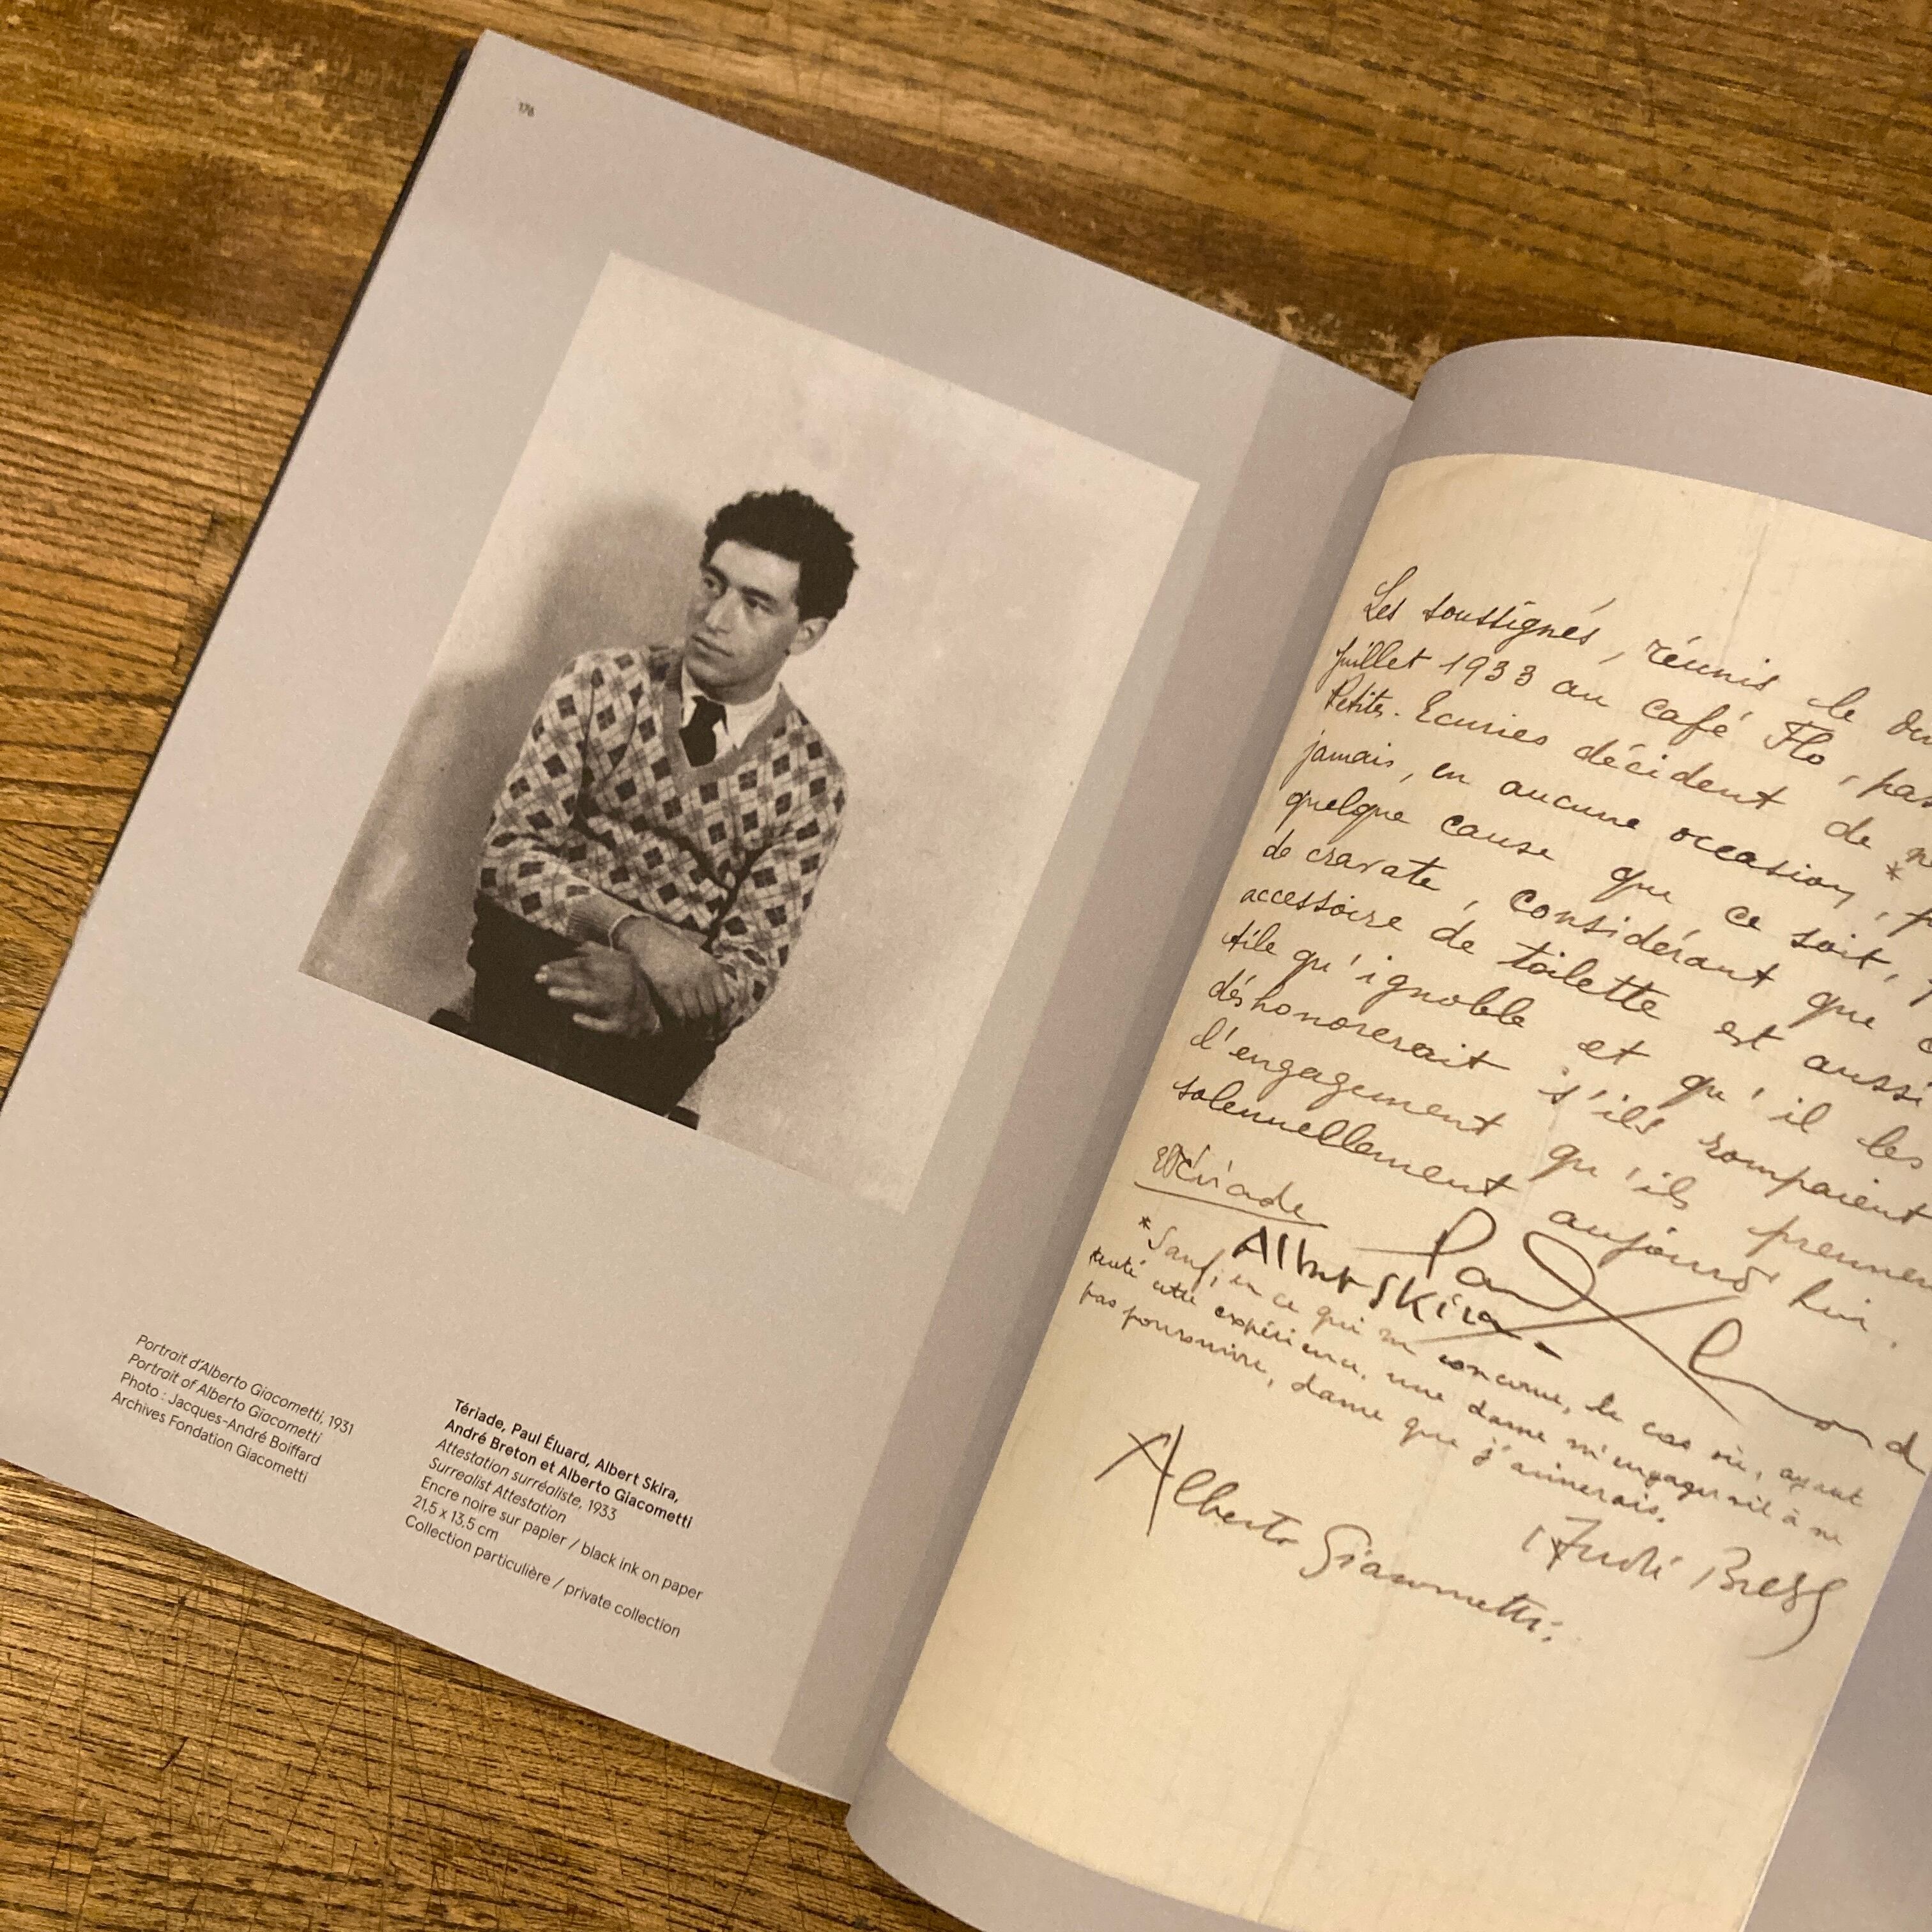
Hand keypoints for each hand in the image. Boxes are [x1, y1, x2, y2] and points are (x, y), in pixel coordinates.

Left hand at [534, 944, 658, 1035]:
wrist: (655, 1013)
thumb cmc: (632, 984)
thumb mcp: (623, 962)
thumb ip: (600, 953)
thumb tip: (576, 947)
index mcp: (621, 966)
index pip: (588, 964)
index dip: (564, 964)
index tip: (544, 967)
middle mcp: (623, 984)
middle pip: (587, 979)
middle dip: (561, 977)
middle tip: (539, 977)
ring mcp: (622, 1006)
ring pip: (594, 1000)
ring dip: (572, 996)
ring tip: (551, 993)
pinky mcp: (622, 1025)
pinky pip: (605, 1025)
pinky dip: (592, 1023)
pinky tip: (576, 1018)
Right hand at [613, 916, 729, 1029]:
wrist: (648, 938)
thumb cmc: (674, 950)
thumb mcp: (699, 958)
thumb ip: (710, 978)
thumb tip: (720, 1006)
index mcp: (712, 968)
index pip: (725, 1001)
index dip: (724, 1019)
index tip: (720, 1029)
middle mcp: (701, 976)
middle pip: (711, 1011)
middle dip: (709, 1027)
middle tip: (706, 1036)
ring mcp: (684, 982)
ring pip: (696, 1015)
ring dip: (695, 1029)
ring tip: (693, 1035)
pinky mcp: (667, 988)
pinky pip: (679, 1014)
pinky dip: (680, 1025)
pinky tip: (679, 1028)